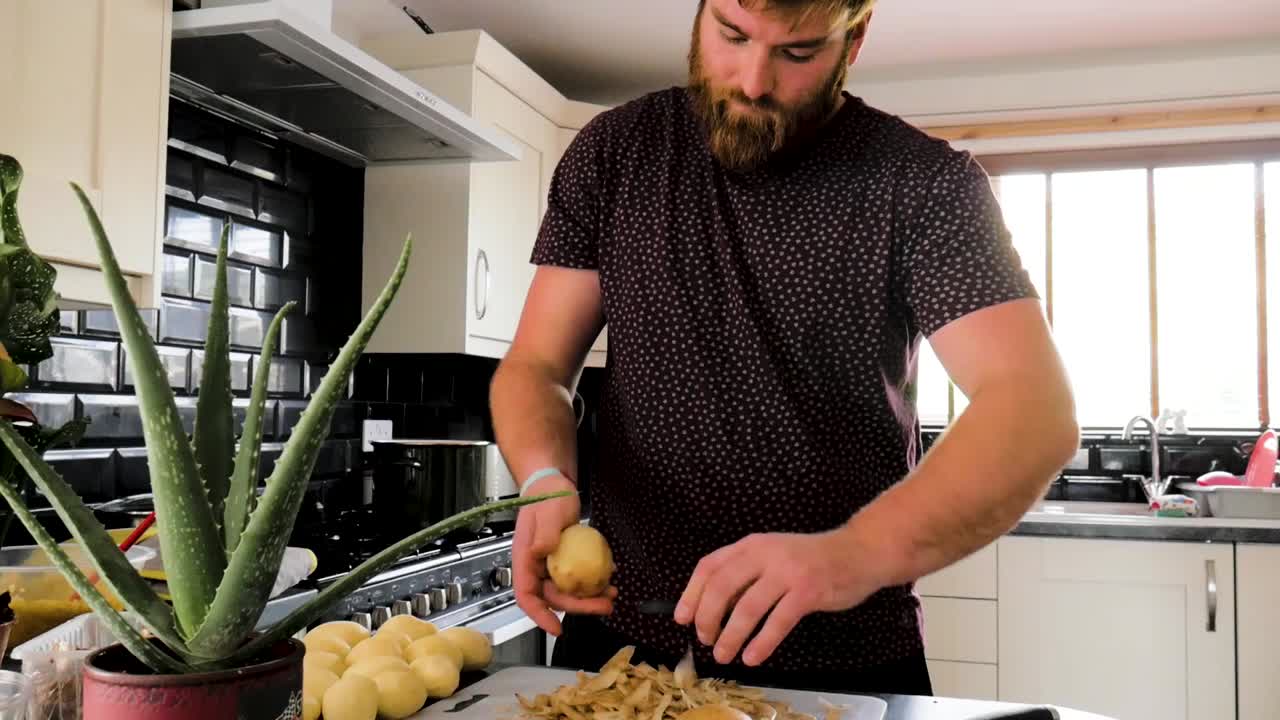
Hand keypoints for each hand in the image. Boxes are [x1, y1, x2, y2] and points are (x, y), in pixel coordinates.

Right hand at [513, 473, 616, 635]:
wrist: (554, 486)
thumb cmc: (546, 497)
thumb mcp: (547, 513)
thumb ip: (544, 533)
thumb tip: (542, 552)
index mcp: (525, 560)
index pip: (526, 595)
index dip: (539, 615)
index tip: (557, 628)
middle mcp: (537, 567)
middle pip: (555, 597)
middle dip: (580, 607)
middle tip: (606, 606)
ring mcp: (552, 565)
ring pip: (570, 590)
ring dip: (591, 597)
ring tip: (612, 594)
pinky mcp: (567, 560)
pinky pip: (580, 577)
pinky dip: (595, 581)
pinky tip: (611, 576)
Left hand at [673, 528, 885, 666]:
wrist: (858, 552)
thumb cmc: (811, 559)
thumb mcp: (773, 555)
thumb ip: (746, 574)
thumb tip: (712, 607)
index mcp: (751, 544)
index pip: (709, 566)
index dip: (691, 594)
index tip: (682, 618)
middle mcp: (765, 554)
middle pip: (721, 587)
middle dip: (707, 618)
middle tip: (705, 640)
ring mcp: (787, 572)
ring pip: (747, 608)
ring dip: (731, 636)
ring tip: (724, 655)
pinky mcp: (808, 592)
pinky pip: (777, 622)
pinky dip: (762, 643)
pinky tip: (753, 657)